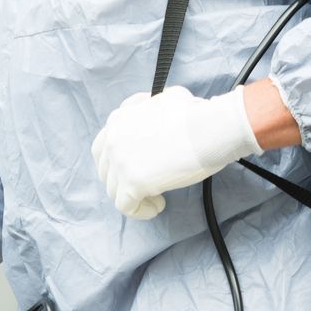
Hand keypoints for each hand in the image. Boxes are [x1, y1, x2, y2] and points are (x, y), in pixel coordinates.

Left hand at [90, 86, 259, 219]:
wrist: (209, 128)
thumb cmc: (196, 115)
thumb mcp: (166, 99)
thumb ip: (153, 108)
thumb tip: (160, 110)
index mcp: (118, 120)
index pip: (102, 148)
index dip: (117, 163)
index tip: (137, 168)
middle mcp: (113, 140)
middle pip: (106, 172)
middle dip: (123, 181)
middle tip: (146, 185)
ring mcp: (120, 161)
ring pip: (114, 192)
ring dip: (134, 197)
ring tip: (157, 198)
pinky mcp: (132, 182)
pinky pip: (126, 207)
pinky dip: (141, 211)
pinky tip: (158, 206)